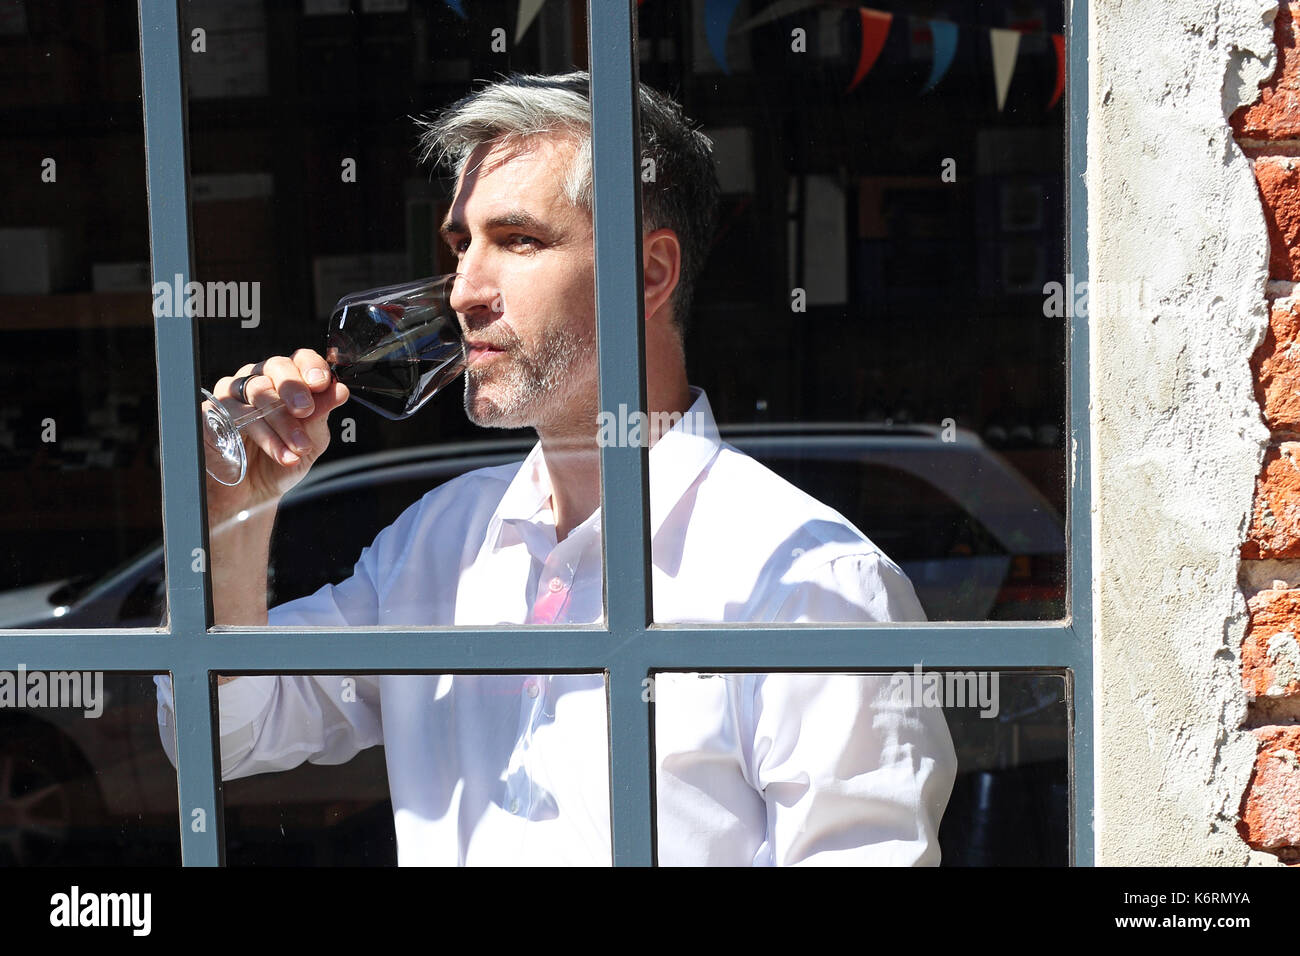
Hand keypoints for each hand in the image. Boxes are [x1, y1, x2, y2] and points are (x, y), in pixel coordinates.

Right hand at [204, 349, 349, 524]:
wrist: (254, 495)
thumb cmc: (282, 462)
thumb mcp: (312, 439)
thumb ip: (322, 413)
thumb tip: (339, 390)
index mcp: (286, 382)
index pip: (299, 359)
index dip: (310, 366)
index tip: (321, 383)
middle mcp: (259, 381)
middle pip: (275, 367)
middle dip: (293, 389)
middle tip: (305, 411)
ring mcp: (233, 395)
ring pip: (256, 391)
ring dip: (281, 421)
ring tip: (298, 447)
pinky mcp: (212, 414)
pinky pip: (234, 414)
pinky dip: (262, 435)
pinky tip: (279, 453)